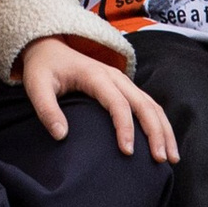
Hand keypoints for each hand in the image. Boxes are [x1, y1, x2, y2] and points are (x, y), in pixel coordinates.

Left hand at [19, 35, 178, 163]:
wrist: (48, 47)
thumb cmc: (43, 69)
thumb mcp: (36, 86)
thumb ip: (46, 110)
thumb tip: (62, 136)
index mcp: (96, 76)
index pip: (118, 103)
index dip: (125, 128)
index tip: (127, 152)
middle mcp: (114, 77)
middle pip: (144, 104)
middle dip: (156, 132)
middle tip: (161, 159)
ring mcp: (122, 81)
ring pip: (152, 105)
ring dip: (164, 130)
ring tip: (171, 158)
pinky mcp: (124, 88)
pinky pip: (149, 105)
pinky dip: (160, 123)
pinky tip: (164, 143)